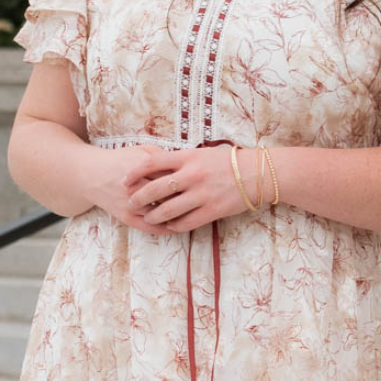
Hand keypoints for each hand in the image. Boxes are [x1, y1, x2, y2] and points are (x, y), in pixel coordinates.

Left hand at [121, 141, 271, 232]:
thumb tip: (158, 165)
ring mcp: (201, 195)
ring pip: (168, 209)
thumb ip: (182, 160)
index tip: (124, 179)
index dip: (135, 172)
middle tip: (130, 203)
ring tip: (148, 218)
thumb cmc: (229, 161)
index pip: (152, 162)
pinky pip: (187, 222)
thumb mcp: (203, 154)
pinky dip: (175, 225)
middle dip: (139, 198)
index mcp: (188, 157)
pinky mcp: (211, 211)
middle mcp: (192, 175)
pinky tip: (169, 226)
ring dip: (154, 216)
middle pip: (156, 188)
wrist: (256, 174)